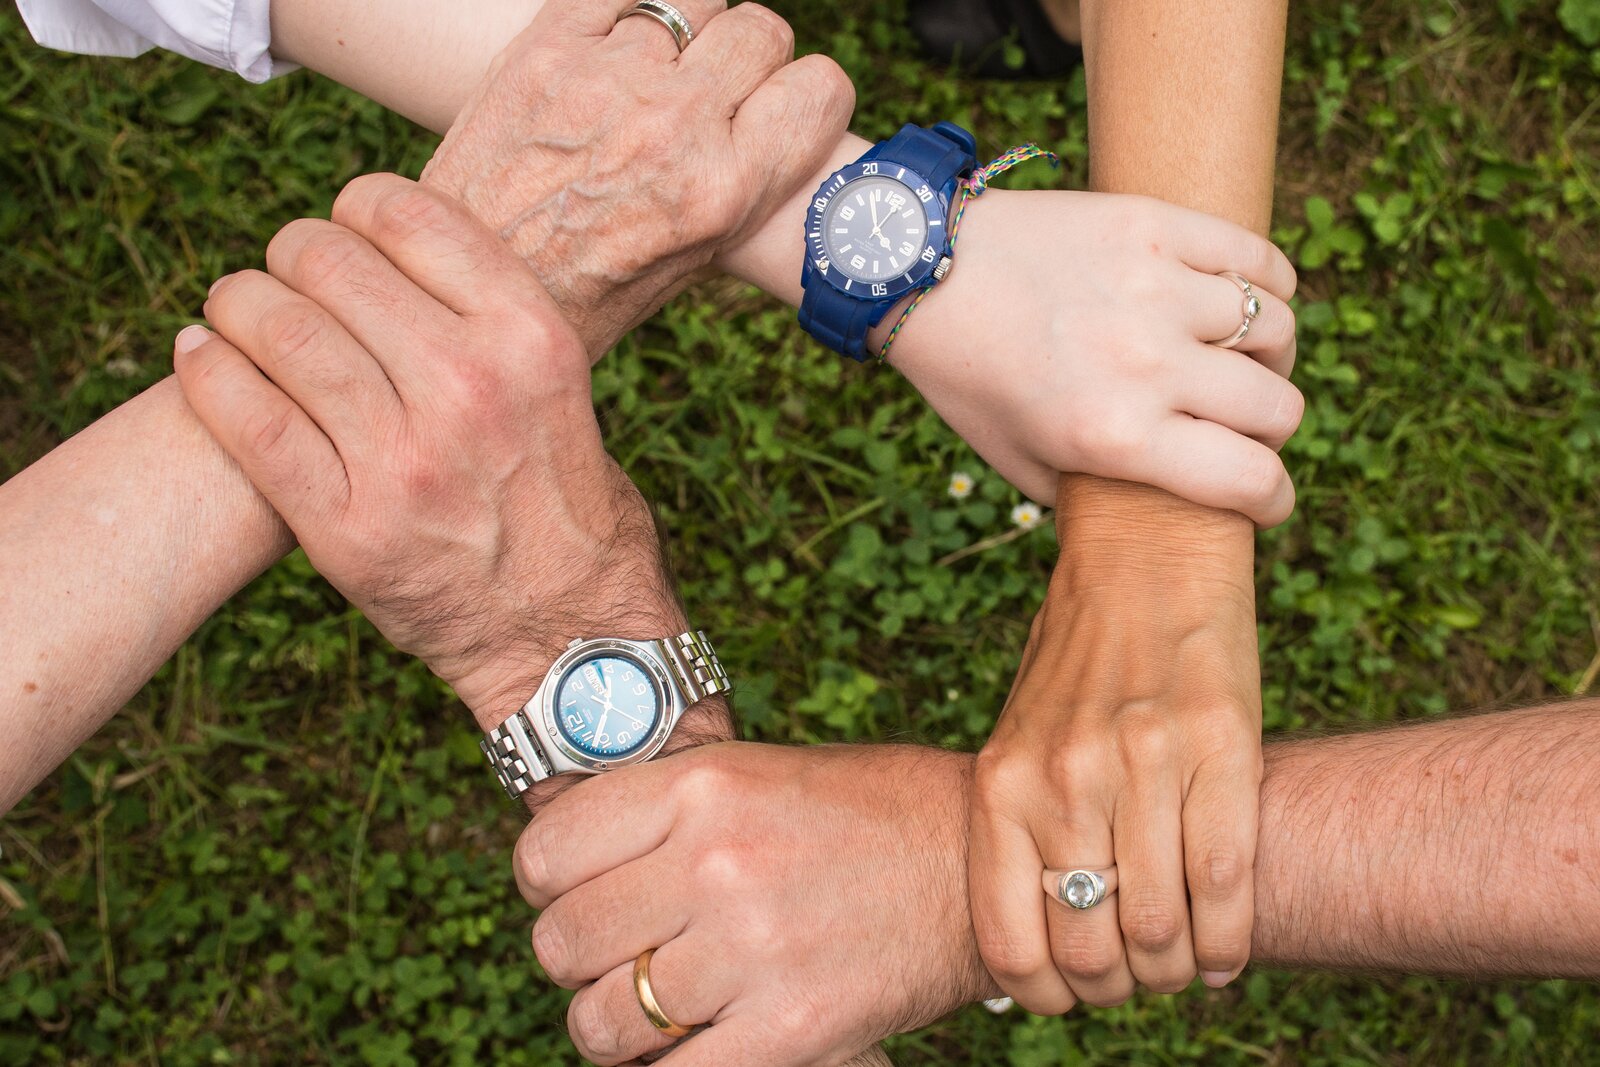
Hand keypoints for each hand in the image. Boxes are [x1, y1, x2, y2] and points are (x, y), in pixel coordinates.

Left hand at [174, 175, 693, 731]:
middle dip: (290, 256)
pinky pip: (247, 421)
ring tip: (234, 313)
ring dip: (237, 305)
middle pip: (328, 262)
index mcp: (531, 339)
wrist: (572, 636)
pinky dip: (207, 372)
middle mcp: (469, 387)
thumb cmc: (565, 504)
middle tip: (284, 278)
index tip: (344, 231)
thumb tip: (379, 252)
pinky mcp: (346, 529)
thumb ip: (486, 318)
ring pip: (277, 330)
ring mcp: (403, 461)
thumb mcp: (562, 387)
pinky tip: (199, 354)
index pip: (404, 213)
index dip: (354, 208)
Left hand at [420, 0, 852, 354]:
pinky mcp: (545, 44)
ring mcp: (606, 78)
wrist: (462, 290)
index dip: (807, 95)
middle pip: (761, 31)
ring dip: (685, 31)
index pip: (819, 89)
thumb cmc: (581, 291)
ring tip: (655, 74)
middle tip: (714, 92)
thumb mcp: (691, 262)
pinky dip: (626, 8)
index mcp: (721, 191)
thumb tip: (771, 120)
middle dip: (748, 58)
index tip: (783, 107)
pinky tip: (612, 47)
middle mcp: (673, 126)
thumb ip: (743, 182)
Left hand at [514, 744, 996, 1065]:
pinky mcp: (791, 1029)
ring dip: (616, 1026)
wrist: (981, 871)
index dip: (548, 884)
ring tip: (657, 1009)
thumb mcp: (755, 774)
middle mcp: (717, 862)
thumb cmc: (865, 815)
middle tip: (622, 955)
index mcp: (702, 786)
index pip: (544, 853)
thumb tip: (560, 872)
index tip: (575, 894)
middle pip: (562, 943)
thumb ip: (660, 814)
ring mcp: (753, 949)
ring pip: (602, 1023)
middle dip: (579, 960)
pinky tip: (694, 1045)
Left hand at [888, 191, 1302, 524]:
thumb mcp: (1019, 462)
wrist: (924, 270)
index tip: (1267, 500)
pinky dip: (1269, 284)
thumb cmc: (969, 375)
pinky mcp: (1155, 224)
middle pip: (1277, 408)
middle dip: (1271, 431)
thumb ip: (1095, 495)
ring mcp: (1156, 287)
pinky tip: (1251, 301)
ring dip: (1267, 355)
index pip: (1248, 478)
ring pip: (1276, 327)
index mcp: (1113, 435)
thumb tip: (1161, 512)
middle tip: (1244, 427)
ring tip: (1238, 360)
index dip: (1272, 500)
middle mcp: (1146, 364)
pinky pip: (1257, 258)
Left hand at [969, 479, 1262, 1011]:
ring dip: (1177, 972)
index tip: (1069, 999)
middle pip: (1092, 950)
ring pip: (1162, 930)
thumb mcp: (1022, 736)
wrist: (1145, 548)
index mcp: (1001, 782)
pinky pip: (1228, 883)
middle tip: (1138, 981)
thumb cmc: (1080, 658)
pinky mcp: (1220, 744)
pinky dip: (1231, 941)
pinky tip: (1226, 952)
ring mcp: (1141, 763)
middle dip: (1119, 989)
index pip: (1008, 940)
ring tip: (1184, 965)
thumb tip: (1054, 934)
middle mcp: (1063, 779)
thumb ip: (1027, 825)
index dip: (1044, 996)